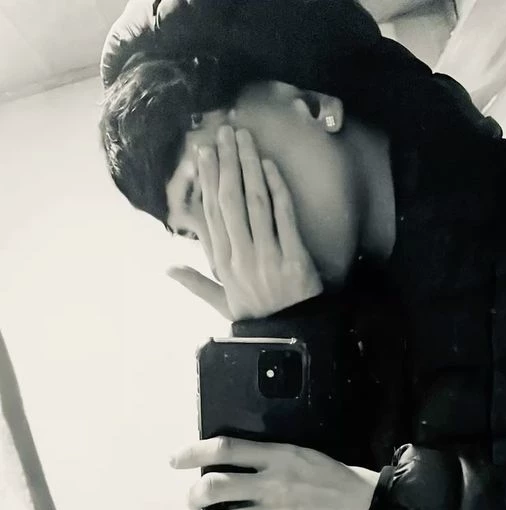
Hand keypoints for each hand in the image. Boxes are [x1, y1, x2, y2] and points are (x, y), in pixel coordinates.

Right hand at [166, 125, 322, 320]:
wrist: (294, 339)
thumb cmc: (258, 320)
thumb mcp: (223, 305)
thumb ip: (197, 284)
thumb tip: (168, 268)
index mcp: (223, 266)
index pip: (211, 215)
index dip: (206, 181)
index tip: (203, 153)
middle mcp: (242, 258)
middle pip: (230, 201)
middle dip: (226, 163)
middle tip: (225, 133)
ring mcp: (269, 257)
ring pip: (255, 202)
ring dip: (249, 166)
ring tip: (245, 139)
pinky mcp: (295, 258)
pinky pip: (284, 216)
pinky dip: (277, 188)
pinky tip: (270, 166)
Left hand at [170, 435, 380, 509]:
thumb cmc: (342, 481)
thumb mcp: (307, 457)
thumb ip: (273, 459)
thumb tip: (239, 466)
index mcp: (279, 456)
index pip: (226, 449)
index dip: (194, 454)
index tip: (176, 462)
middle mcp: (274, 484)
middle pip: (216, 486)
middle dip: (195, 497)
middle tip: (192, 504)